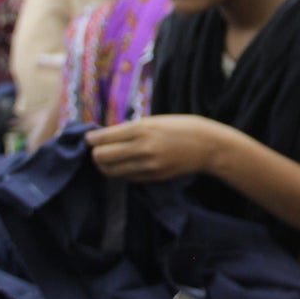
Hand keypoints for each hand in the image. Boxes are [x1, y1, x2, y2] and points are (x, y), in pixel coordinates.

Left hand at [86, 114, 228, 181]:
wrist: (209, 146)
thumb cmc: (184, 127)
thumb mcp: (157, 120)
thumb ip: (132, 128)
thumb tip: (105, 136)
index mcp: (143, 128)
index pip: (103, 137)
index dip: (92, 138)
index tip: (89, 138)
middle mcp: (142, 148)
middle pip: (101, 157)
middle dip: (96, 153)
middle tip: (99, 149)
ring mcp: (148, 165)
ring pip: (110, 171)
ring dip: (106, 165)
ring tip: (111, 158)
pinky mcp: (153, 177)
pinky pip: (126, 178)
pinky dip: (121, 172)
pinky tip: (126, 164)